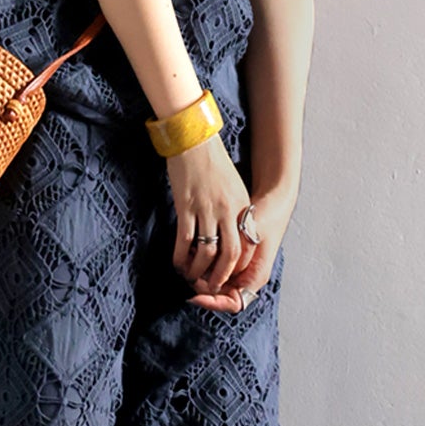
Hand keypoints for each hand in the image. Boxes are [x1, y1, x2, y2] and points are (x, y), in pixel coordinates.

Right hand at [165, 134, 253, 295]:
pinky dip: (181, 257)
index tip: (229, 275)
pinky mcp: (186, 206)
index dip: (238, 265)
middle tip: (212, 286)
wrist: (194, 139)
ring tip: (192, 278)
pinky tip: (177, 264)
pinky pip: (185, 240)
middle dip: (221, 275)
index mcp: (242, 206)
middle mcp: (228, 210)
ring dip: (199, 270)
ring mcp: (207, 209)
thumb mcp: (233, 186)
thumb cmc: (212, 162)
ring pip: (207, 251)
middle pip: (230, 254)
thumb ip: (234, 209)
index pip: (247, 244)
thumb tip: (230, 233)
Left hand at [185, 180, 295, 312]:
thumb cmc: (266, 218)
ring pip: (214, 282)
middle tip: (186, 276)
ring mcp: (240, 268)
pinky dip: (202, 263)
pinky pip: (214, 267)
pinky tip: (191, 254)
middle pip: (220, 294)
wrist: (273, 200)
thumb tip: (215, 277)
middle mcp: (248, 277)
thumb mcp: (251, 238)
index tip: (195, 295)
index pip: (233, 303)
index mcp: (256, 277)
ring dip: (200, 276)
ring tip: (185, 266)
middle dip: (202, 288)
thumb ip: (235, 258)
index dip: (213, 302)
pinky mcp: (232, 257)